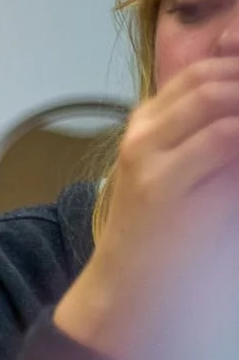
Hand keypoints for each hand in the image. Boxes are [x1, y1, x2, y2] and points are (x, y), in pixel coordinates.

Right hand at [55, 56, 238, 353]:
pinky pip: (223, 138)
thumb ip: (215, 139)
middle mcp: (142, 131)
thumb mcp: (191, 174)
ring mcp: (145, 154)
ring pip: (217, 98)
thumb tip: (237, 98)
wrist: (132, 287)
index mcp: (148, 123)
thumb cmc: (170, 235)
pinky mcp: (159, 183)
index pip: (204, 71)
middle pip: (211, 77)